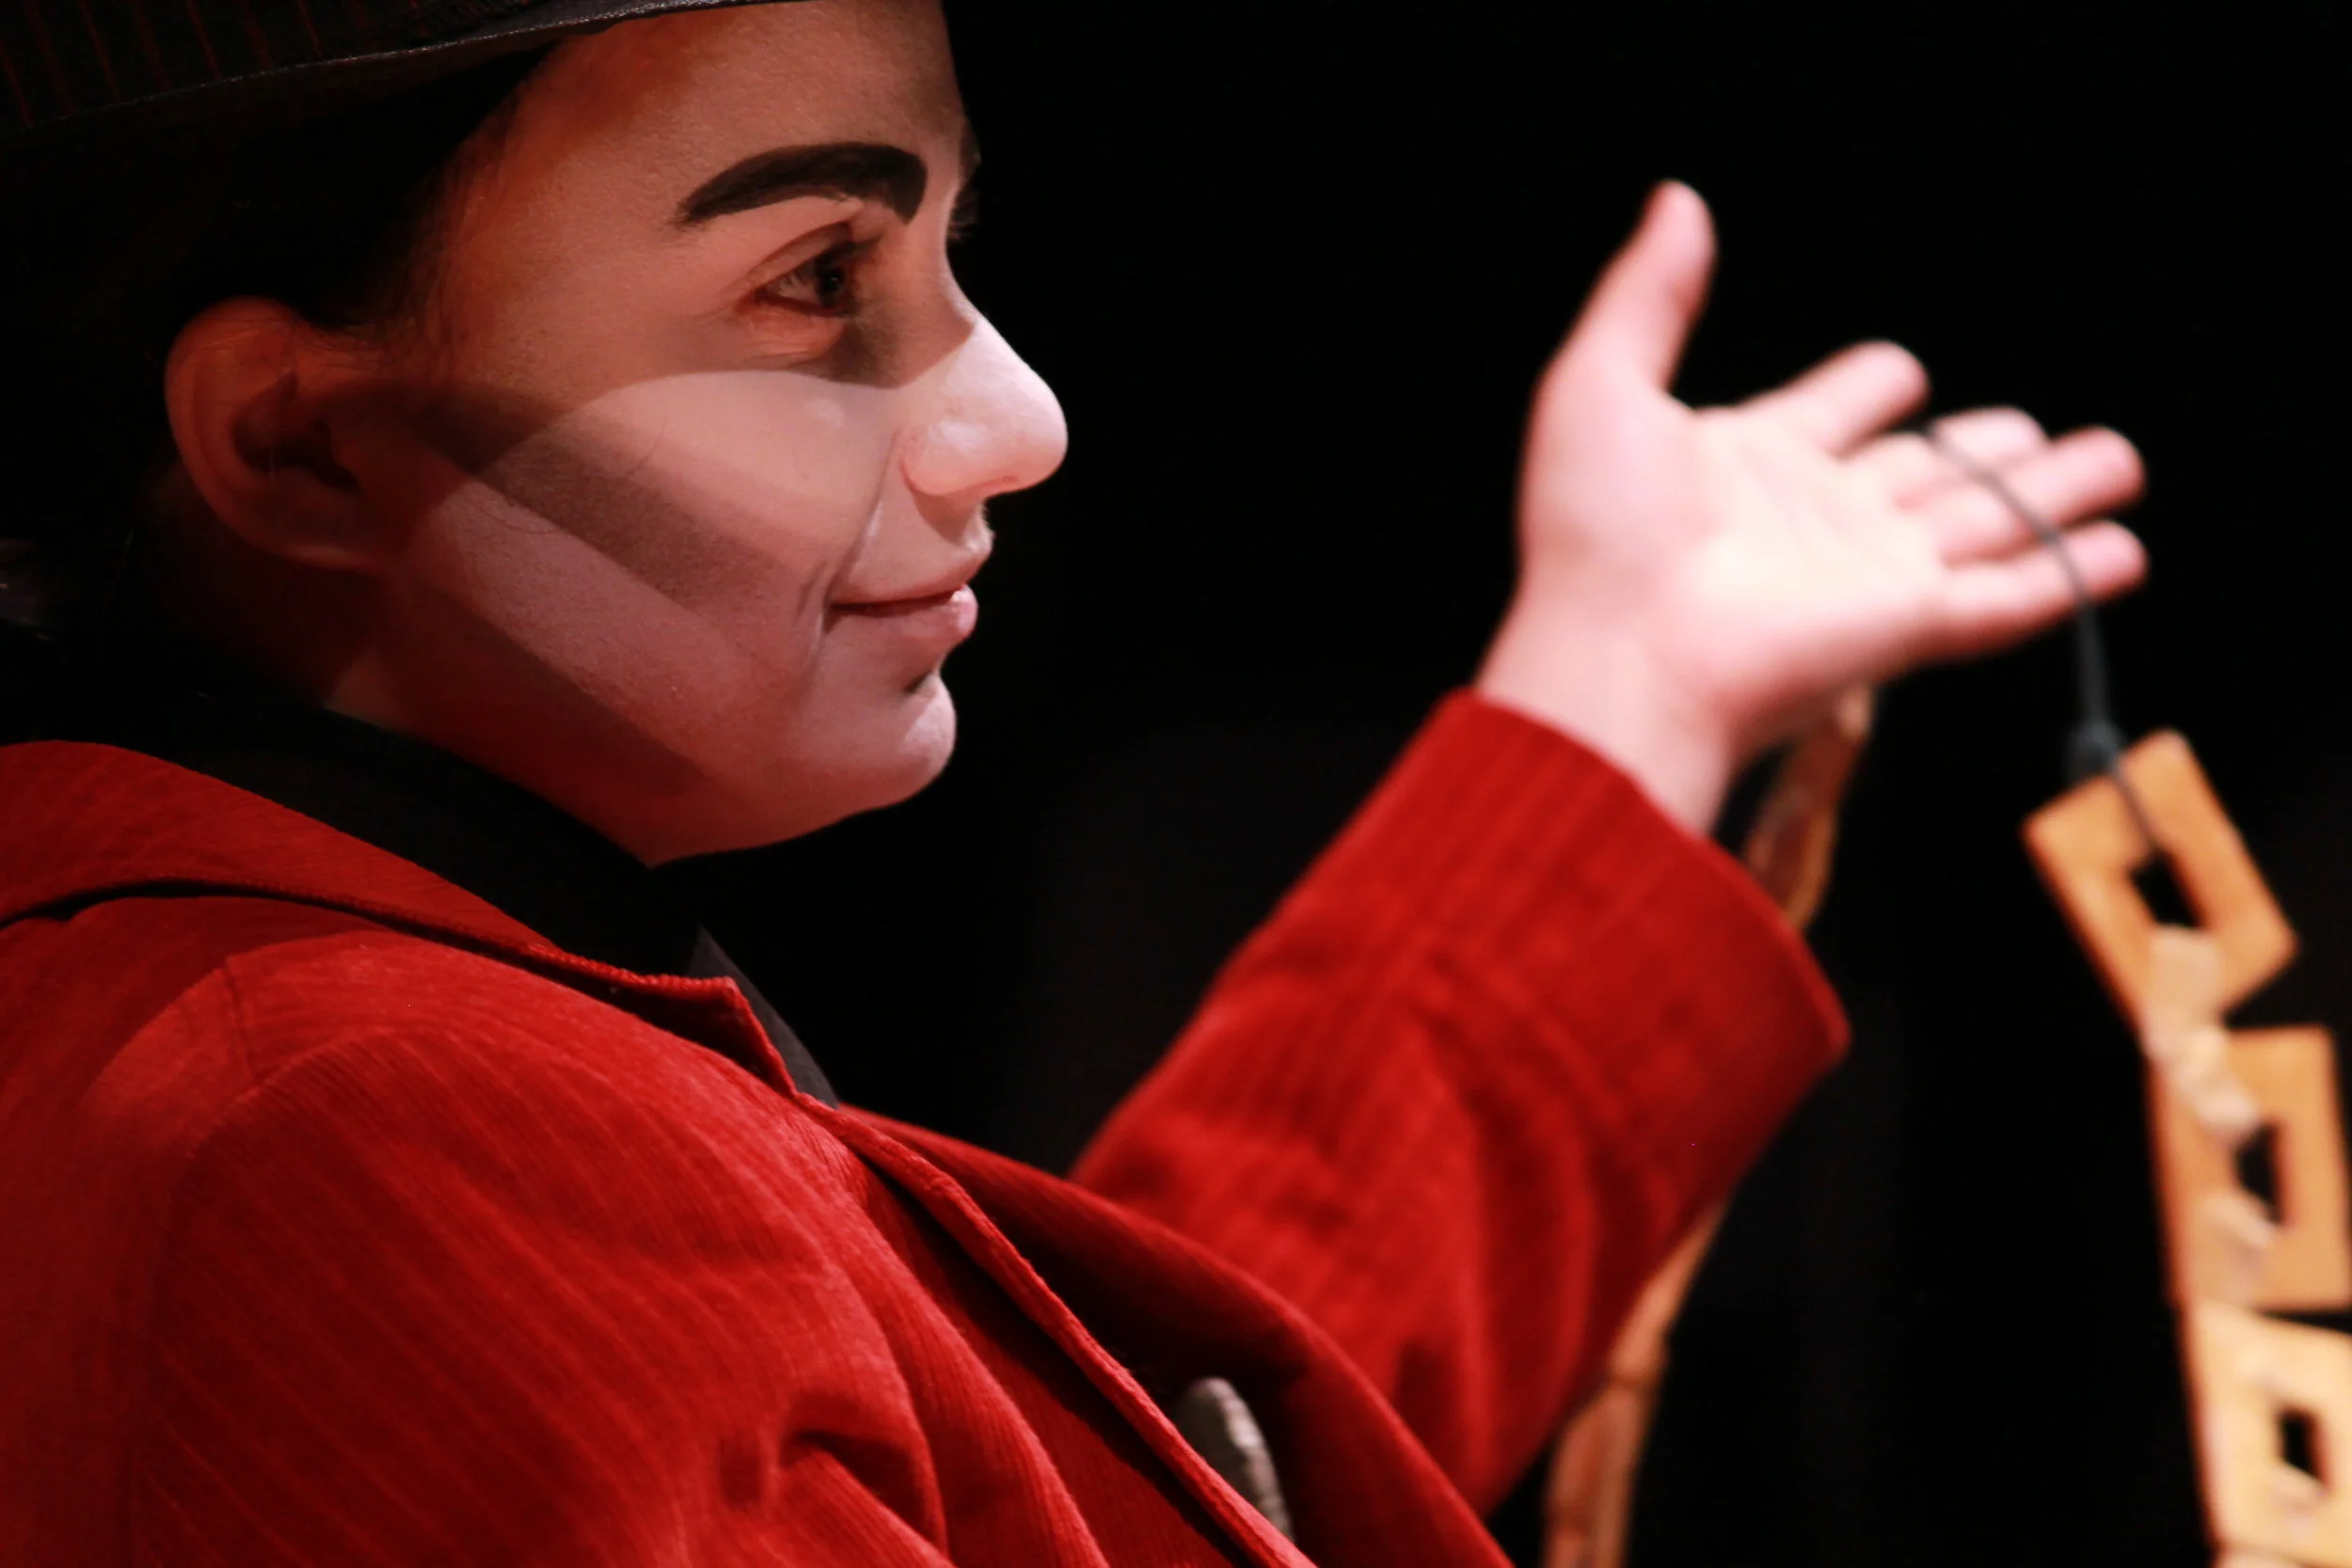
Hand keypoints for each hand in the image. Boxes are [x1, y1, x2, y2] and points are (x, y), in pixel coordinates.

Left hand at [1476, 182, 2146, 831]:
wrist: (1618, 652)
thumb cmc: (1594, 535)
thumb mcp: (1601, 385)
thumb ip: (1650, 295)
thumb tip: (1677, 202)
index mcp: (1742, 464)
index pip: (1824, 414)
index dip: (1862, 388)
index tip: (1896, 369)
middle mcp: (1813, 521)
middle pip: (1920, 471)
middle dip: (1978, 449)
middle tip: (2031, 429)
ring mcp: (1865, 576)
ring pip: (1981, 524)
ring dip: (2050, 497)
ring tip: (2113, 463)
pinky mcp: (1906, 625)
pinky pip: (2004, 597)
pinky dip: (2069, 575)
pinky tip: (2124, 553)